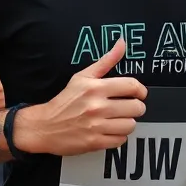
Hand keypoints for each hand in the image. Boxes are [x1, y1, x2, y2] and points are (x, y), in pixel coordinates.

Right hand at [14, 39, 146, 156]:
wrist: (44, 126)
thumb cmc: (65, 100)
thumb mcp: (82, 77)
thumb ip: (106, 61)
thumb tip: (122, 43)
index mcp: (95, 88)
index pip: (132, 86)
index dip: (140, 90)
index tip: (138, 93)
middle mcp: (97, 106)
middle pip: (136, 107)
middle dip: (135, 107)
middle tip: (127, 107)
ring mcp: (97, 126)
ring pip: (131, 125)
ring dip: (127, 122)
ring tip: (117, 119)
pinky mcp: (95, 142)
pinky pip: (121, 140)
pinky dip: (118, 136)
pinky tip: (109, 130)